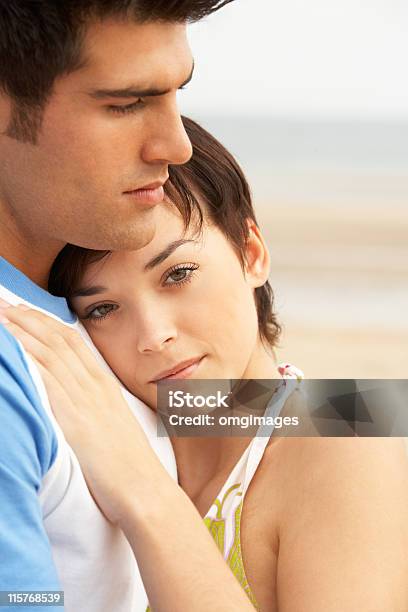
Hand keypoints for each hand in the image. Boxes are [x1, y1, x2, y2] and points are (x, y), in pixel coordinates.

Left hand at [0, 301, 163, 524]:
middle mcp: (93, 385)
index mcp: (104, 384)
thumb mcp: (116, 423)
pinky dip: (26, 359)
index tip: (24, 309)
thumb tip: (79, 399)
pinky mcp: (73, 419)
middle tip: (2, 302)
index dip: (45, 321)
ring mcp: (84, 400)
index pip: (71, 341)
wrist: (144, 488)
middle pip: (56, 339)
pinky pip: (45, 380)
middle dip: (27, 317)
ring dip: (20, 331)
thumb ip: (97, 405)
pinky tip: (9, 348)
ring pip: (48, 353)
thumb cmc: (130, 463)